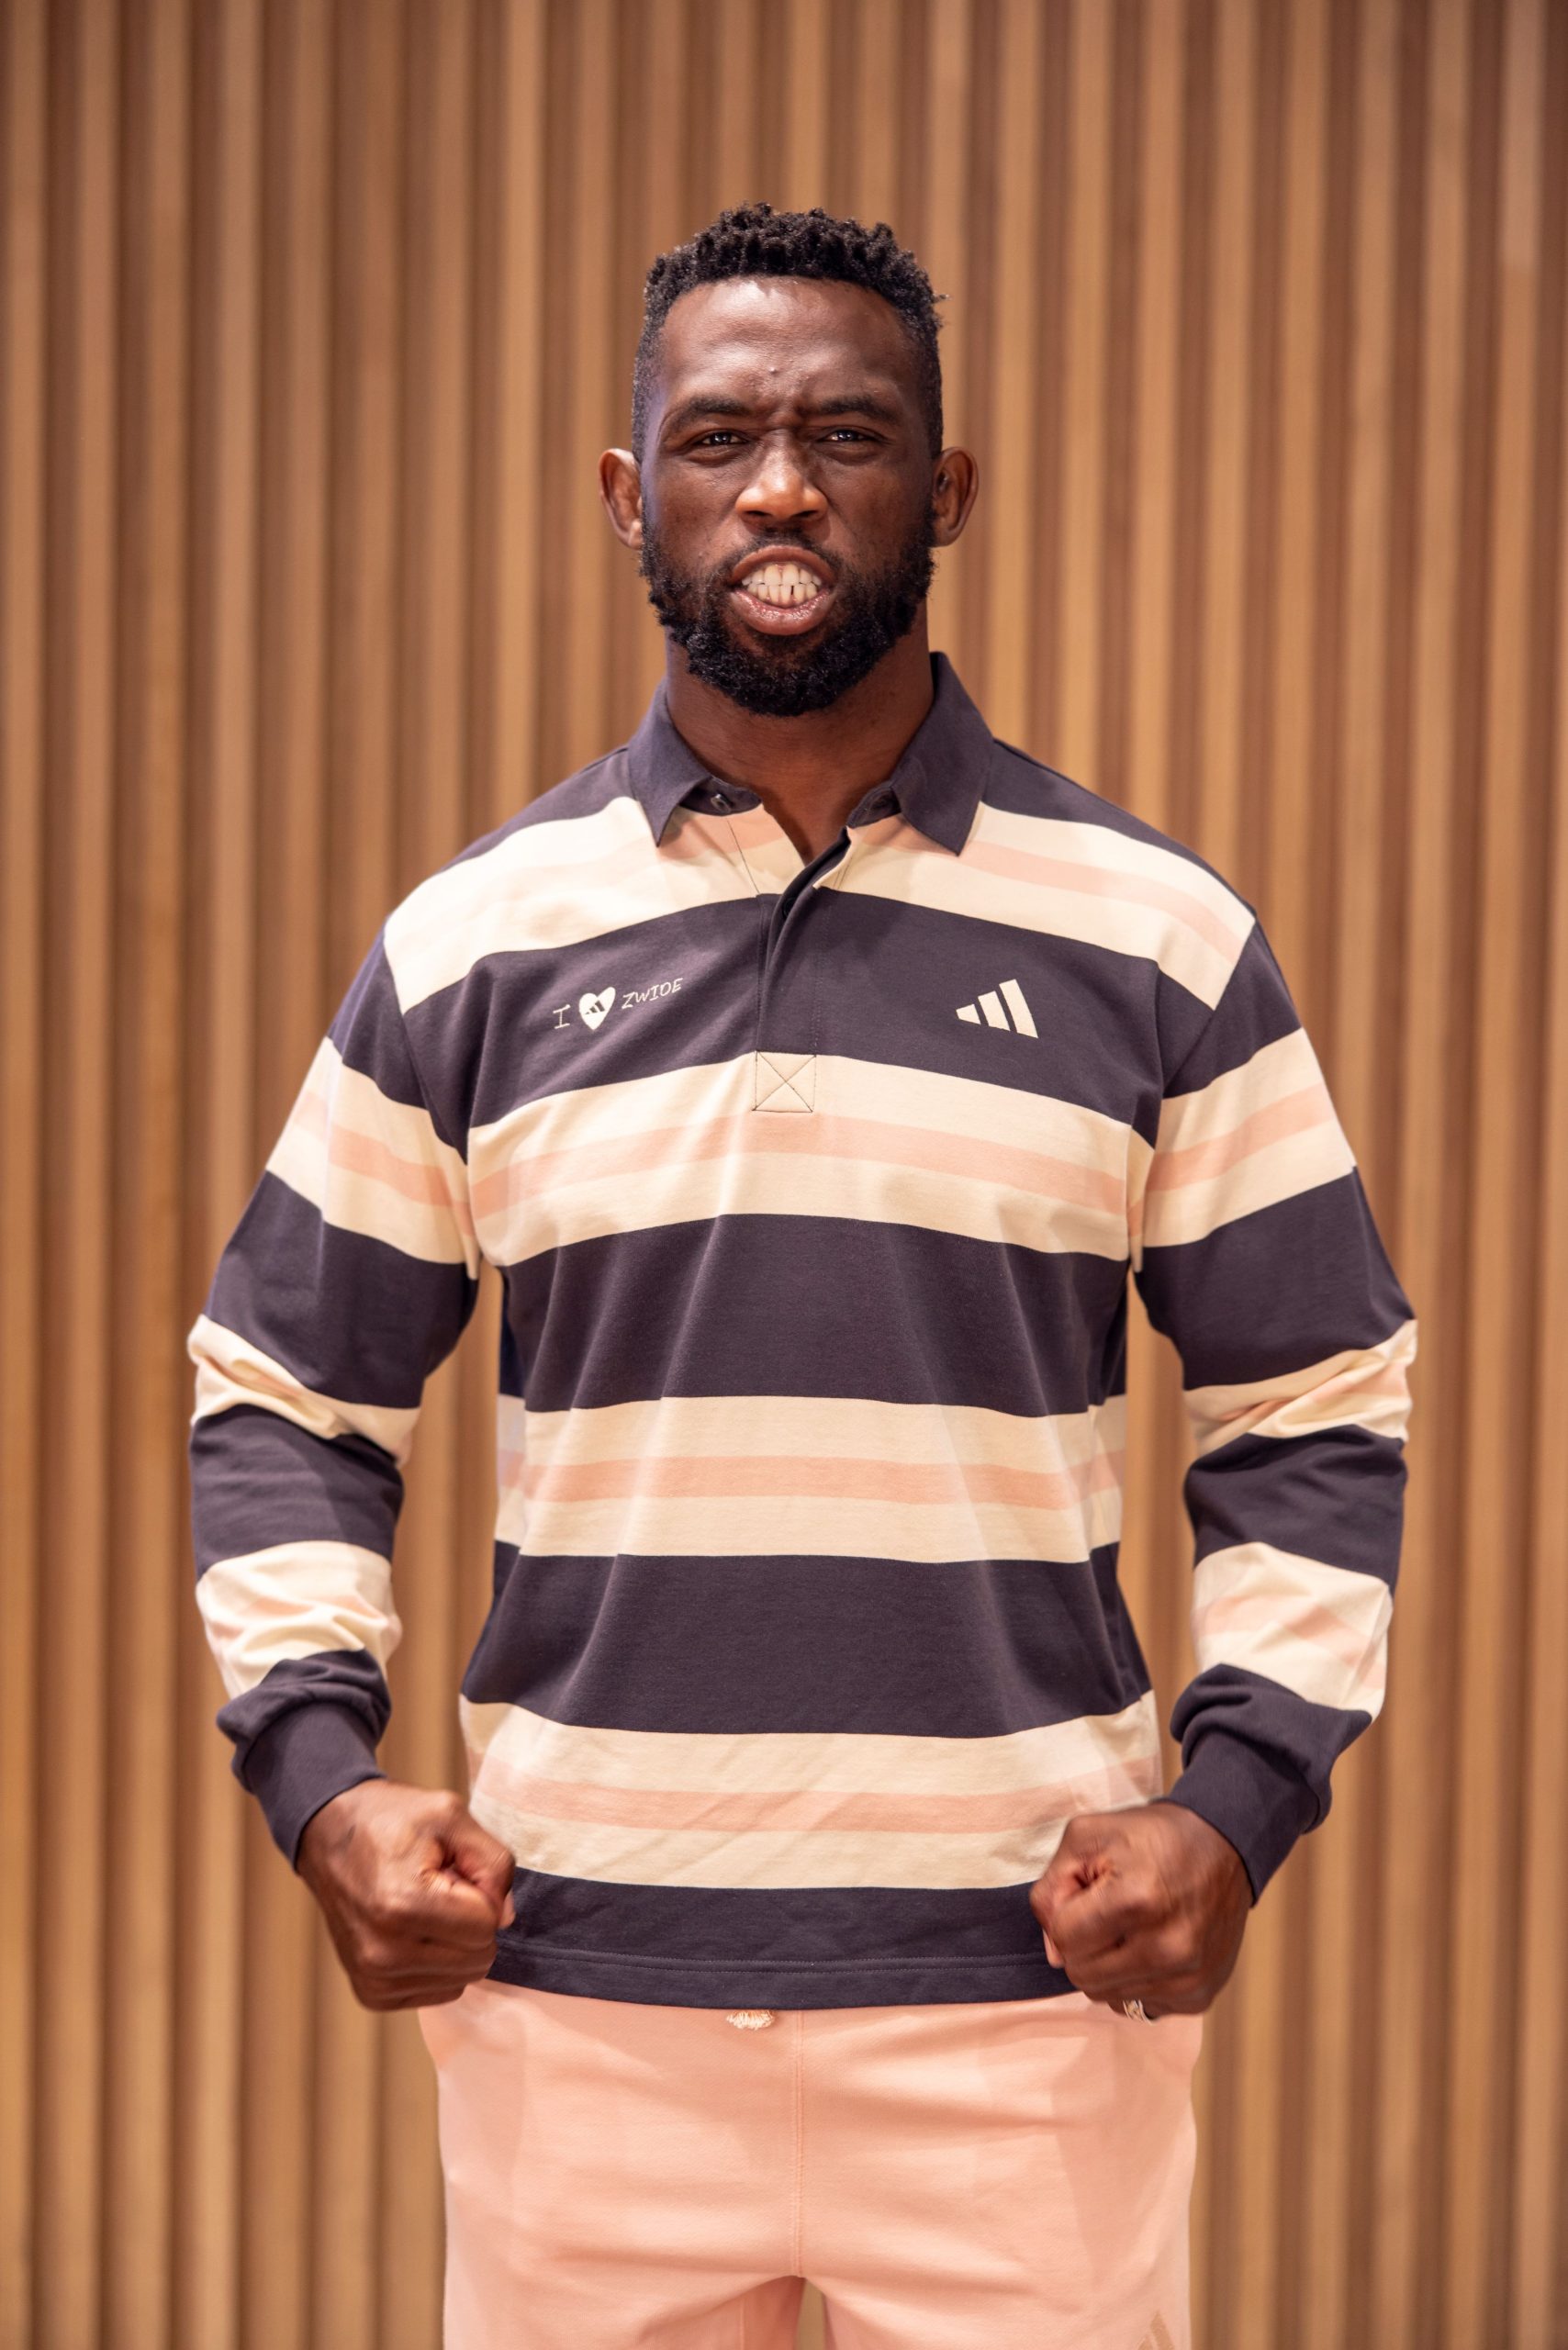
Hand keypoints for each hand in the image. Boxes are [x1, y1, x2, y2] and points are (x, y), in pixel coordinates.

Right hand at [297, 1779, 517, 2011]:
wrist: (328, 1833)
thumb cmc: (392, 1820)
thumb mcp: (451, 1815)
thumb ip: (493, 1862)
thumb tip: (506, 1918)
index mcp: (403, 1905)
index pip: (486, 1926)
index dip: (483, 1893)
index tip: (454, 1870)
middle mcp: (384, 1952)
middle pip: (478, 1959)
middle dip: (471, 1921)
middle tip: (441, 1888)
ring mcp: (373, 1977)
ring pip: (461, 1980)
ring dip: (455, 1944)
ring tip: (424, 1908)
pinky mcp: (370, 1993)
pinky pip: (438, 1992)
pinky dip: (438, 1963)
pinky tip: (414, 1931)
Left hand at [1028, 1802, 1250, 2018]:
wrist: (1224, 1846)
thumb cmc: (1151, 1838)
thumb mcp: (1088, 1836)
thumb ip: (1052, 1889)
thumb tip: (1054, 1951)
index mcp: (1137, 1902)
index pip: (1064, 1939)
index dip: (1065, 1914)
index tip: (1089, 1893)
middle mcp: (1167, 1948)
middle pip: (1081, 1975)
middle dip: (1083, 1945)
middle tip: (1108, 1913)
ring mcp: (1187, 1978)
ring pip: (1107, 1996)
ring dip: (1107, 1966)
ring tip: (1132, 1929)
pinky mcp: (1200, 1996)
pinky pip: (1140, 2006)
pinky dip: (1136, 1981)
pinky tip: (1152, 1947)